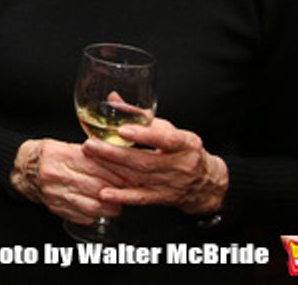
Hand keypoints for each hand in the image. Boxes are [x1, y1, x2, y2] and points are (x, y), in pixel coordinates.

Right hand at [10, 138, 124, 224]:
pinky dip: (97, 214)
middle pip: (97, 188)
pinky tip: (101, 208)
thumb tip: (122, 162)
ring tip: (117, 201)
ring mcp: (55, 194)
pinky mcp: (55, 208)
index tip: (132, 175)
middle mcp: (57, 175)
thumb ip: (92, 153)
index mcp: (61, 155)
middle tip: (130, 190)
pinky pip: (83, 217)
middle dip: (118, 190)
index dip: (118, 173)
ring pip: (93, 207)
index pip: (97, 167)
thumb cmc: (49, 154)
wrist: (23, 168)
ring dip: (110, 207)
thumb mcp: (68, 145)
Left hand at [81, 115, 227, 213]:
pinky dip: (122, 197)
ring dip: (112, 169)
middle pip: (145, 160)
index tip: (122, 131)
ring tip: (91, 159)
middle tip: (91, 145)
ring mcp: (172, 184)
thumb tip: (113, 98)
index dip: (145, 136)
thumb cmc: (184, 150)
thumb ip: (141, 116)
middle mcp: (181, 165)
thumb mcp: (169, 129)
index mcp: (186, 144)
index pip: (166, 139)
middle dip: (114, 153)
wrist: (207, 182)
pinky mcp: (164, 198)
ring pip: (139, 177)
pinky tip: (105, 194)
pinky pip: (141, 198)